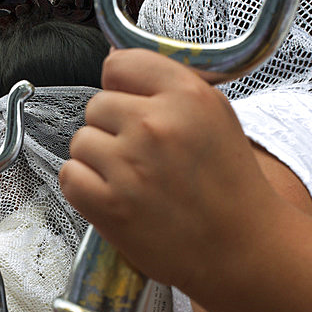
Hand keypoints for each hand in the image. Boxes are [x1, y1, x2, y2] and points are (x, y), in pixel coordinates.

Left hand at [59, 49, 282, 293]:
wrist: (242, 249)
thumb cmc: (229, 186)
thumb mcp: (215, 115)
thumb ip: (166, 85)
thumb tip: (113, 62)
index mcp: (186, 96)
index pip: (119, 65)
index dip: (121, 88)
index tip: (132, 107)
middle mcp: (156, 125)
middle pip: (96, 105)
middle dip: (112, 129)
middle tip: (142, 157)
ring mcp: (129, 166)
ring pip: (80, 142)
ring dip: (98, 160)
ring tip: (132, 180)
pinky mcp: (109, 205)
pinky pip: (69, 177)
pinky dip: (84, 188)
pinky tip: (114, 197)